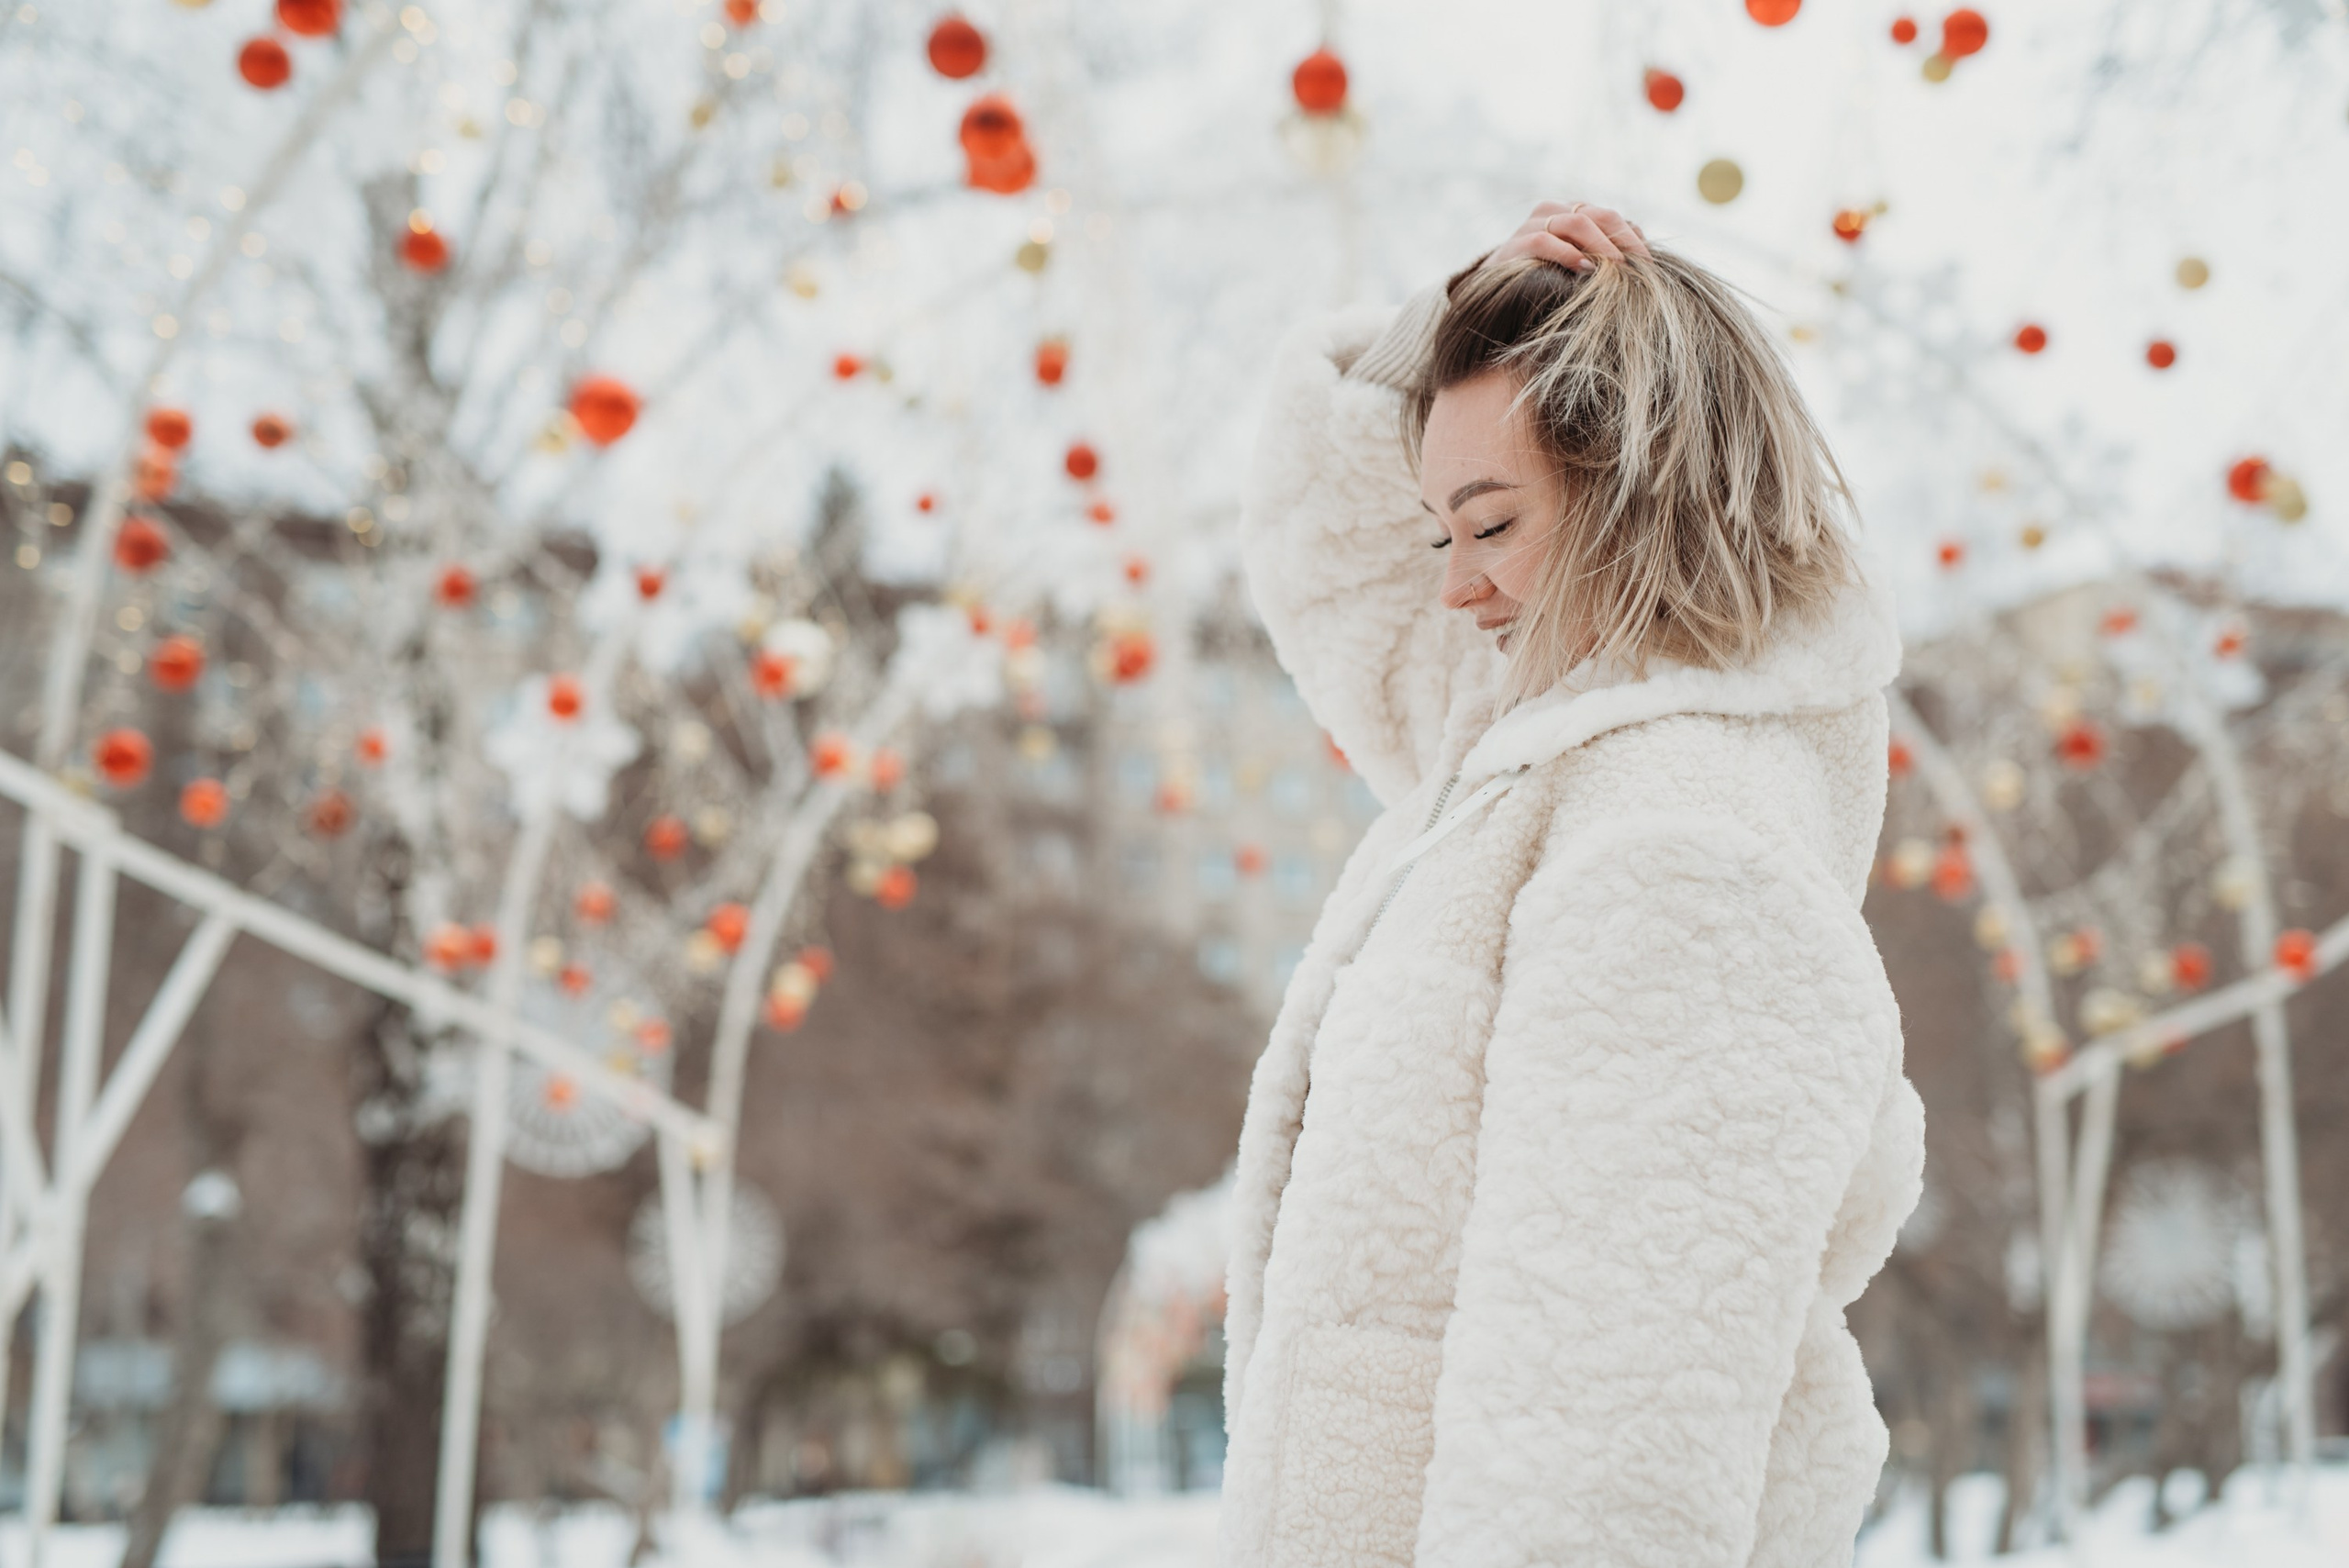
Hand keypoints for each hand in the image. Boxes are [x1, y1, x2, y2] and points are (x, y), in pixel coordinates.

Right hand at [1481, 201, 1650, 275]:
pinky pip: (1544, 241)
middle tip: (1639, 266)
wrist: (1493, 297)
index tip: (1648, 265)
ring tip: (1617, 268)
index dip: (1631, 237)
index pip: (1609, 216)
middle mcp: (1553, 211)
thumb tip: (1642, 250)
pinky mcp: (1515, 245)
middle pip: (1597, 214)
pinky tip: (1584, 269)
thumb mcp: (1578, 266)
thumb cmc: (1543, 281)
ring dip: (1601, 245)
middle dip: (1622, 240)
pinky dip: (1567, 253)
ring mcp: (1533, 225)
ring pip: (1576, 222)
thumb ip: (1605, 252)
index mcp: (1571, 212)